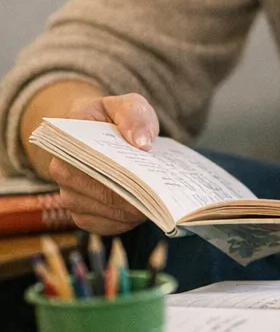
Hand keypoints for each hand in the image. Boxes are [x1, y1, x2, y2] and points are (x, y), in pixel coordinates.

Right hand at [48, 90, 158, 235]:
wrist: (99, 134)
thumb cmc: (113, 118)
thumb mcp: (127, 105)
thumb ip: (134, 116)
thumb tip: (142, 143)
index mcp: (68, 143)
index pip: (93, 165)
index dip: (122, 174)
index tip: (149, 177)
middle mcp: (63, 174)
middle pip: (103, 194)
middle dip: (135, 196)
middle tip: (163, 195)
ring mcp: (71, 198)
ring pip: (106, 213)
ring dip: (134, 211)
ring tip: (160, 202)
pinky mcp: (84, 216)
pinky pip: (107, 226)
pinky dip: (128, 222)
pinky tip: (146, 212)